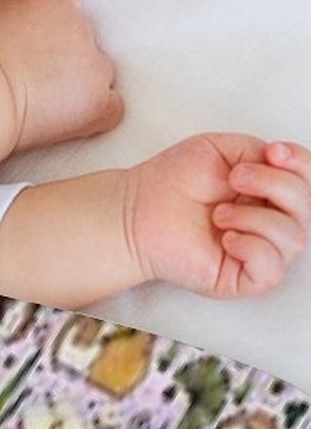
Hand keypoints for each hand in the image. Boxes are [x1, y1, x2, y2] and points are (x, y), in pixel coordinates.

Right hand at [0, 0, 122, 152]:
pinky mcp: (98, 105)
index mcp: (60, 0)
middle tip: (28, 66)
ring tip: (44, 94)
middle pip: (81, 34)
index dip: (44, 14)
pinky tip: (74, 114)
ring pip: (97, 69)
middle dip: (60, 47)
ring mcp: (95, 69)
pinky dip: (97, 109)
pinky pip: (112, 105)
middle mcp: (84, 30)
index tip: (27, 31)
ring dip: (78, 77)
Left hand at [124, 135, 310, 297]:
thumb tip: (283, 162)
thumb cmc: (172, 182)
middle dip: (275, 185)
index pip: (309, 181)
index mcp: (269, 192)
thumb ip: (259, 151)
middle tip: (234, 179)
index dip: (301, 164)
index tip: (272, 152)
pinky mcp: (243, 278)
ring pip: (294, 238)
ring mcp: (260, 252)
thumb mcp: (220, 150)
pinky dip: (252, 248)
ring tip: (218, 214)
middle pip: (307, 207)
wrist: (135, 210)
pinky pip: (272, 269)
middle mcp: (271, 222)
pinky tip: (225, 238)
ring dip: (254, 218)